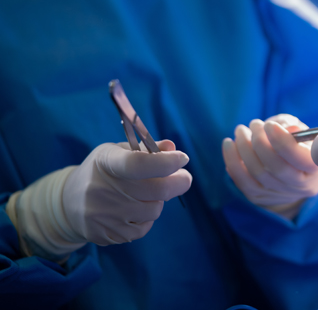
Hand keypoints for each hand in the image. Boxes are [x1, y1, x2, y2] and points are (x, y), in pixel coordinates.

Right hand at [10, 140, 191, 260]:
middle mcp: (101, 190)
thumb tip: (172, 148)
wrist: (68, 203)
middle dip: (179, 182)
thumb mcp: (118, 152)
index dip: (165, 162)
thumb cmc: (103, 172)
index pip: (138, 163)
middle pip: (157, 190)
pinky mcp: (107, 235)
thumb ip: (147, 149)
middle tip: (183, 177)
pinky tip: (134, 210)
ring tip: (146, 194)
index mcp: (106, 162)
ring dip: (159, 201)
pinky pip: (144, 228)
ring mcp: (103, 216)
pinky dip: (146, 218)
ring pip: (155, 210)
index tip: (182, 158)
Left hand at [222, 114, 317, 219]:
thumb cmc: (299, 142)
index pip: (300, 159)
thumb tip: (286, 127)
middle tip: (253, 124)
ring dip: (243, 150)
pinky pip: (244, 183)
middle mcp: (302, 186)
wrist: (293, 168)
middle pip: (277, 168)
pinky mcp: (262, 197)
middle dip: (260, 142)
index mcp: (317, 168)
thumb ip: (295, 127)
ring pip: (258, 175)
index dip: (282, 141)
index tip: (269, 124)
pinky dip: (233, 163)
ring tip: (240, 131)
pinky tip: (230, 147)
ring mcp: (281, 195)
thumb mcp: (302, 131)